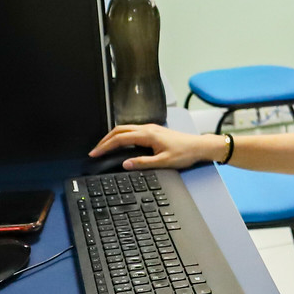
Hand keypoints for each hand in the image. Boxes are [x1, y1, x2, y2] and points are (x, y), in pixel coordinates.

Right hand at [90, 124, 225, 169]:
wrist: (199, 146)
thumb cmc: (184, 153)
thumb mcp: (164, 162)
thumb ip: (143, 163)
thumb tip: (125, 164)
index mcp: (147, 135)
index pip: (120, 138)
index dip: (105, 146)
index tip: (95, 153)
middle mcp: (147, 128)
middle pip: (119, 130)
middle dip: (105, 139)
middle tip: (94, 150)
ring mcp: (150, 128)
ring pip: (125, 128)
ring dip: (112, 136)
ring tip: (103, 146)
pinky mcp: (154, 131)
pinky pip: (132, 130)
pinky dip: (121, 136)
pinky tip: (119, 143)